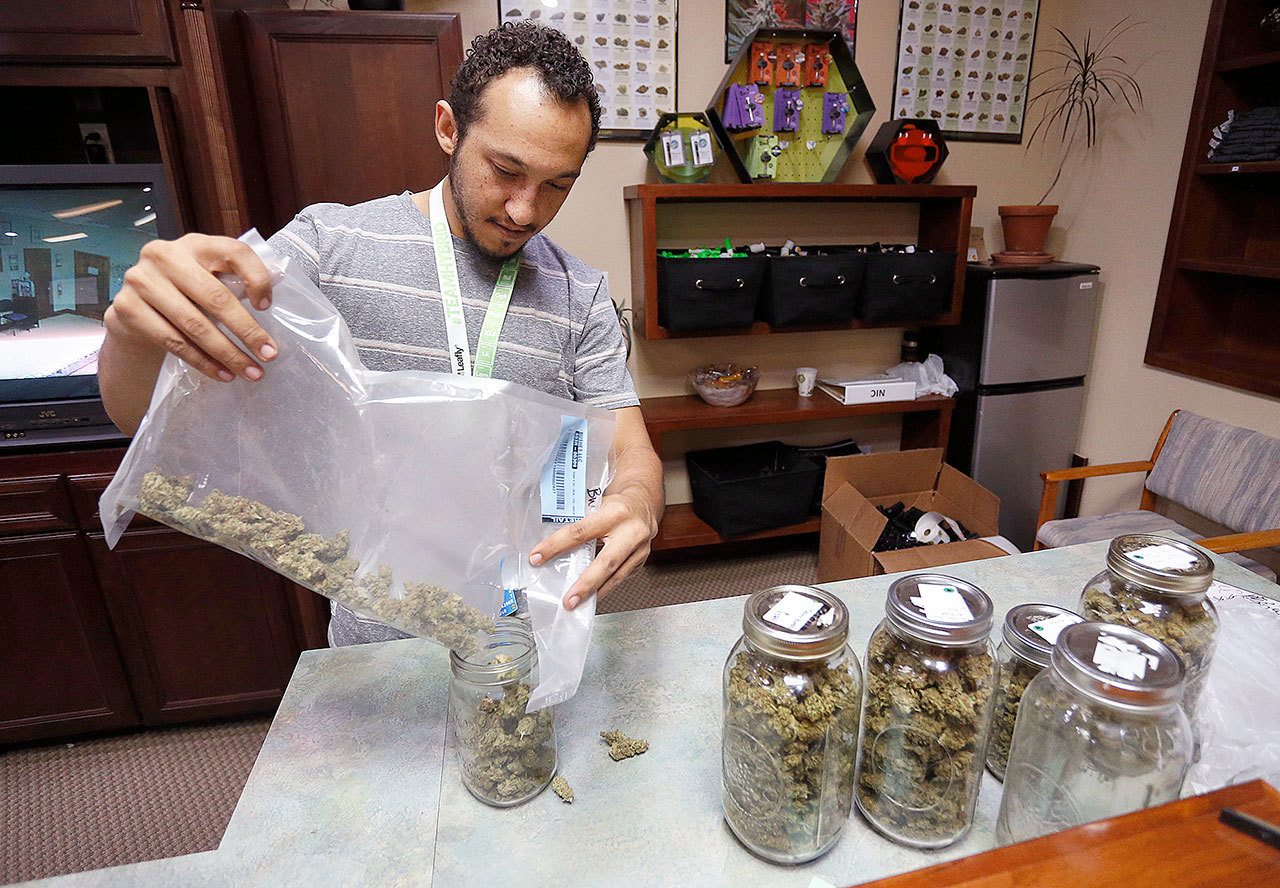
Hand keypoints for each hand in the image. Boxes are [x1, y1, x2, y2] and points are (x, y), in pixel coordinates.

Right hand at [105, 233, 278, 381]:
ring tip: (251, 372)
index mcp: (195, 244)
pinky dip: (203, 362)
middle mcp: (165, 255)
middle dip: (247, 331)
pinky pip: (174, 342)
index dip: (256, 278)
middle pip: (215, 297)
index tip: (268, 307)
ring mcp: (142, 281)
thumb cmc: (185, 294)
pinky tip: (223, 374)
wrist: (136, 310)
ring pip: (195, 325)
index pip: (234, 252)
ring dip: (228, 354)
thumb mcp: (208, 279)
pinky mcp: (128, 308)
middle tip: (269, 355)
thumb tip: (268, 306)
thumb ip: (233, 282)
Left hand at [530, 486, 658, 609]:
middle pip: (606, 562)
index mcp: (614, 513)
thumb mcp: (598, 505)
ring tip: (577, 604)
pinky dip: (604, 588)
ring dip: (595, 592)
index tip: (537, 557)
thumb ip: (581, 522)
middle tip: (568, 600)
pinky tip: (592, 595)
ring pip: (616, 576)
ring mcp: (640, 549)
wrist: (645, 505)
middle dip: (585, 584)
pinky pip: (621, 577)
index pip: (580, 531)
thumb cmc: (617, 505)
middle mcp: (631, 532)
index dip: (556, 545)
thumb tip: (552, 544)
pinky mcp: (642, 561)